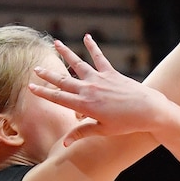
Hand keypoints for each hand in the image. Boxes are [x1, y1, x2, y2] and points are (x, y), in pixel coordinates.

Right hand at [29, 34, 166, 142]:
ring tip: (56, 43)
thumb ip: (82, 132)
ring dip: (66, 53)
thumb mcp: (102, 131)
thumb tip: (64, 143)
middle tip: (36, 68)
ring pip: (78, 64)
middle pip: (64, 80)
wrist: (149, 111)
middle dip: (48, 75)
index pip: (58, 98)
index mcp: (85, 105)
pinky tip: (87, 36)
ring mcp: (100, 79)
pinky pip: (100, 58)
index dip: (43, 93)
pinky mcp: (112, 73)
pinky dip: (93, 47)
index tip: (30, 87)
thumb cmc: (126, 124)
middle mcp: (89, 90)